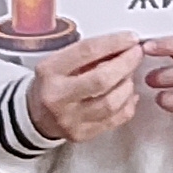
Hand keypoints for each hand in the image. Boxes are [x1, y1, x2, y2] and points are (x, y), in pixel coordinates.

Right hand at [23, 32, 142, 142]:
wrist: (35, 116)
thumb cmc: (51, 83)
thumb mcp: (59, 61)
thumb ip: (88, 54)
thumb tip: (122, 45)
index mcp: (50, 71)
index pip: (86, 51)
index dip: (114, 43)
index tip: (130, 38)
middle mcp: (58, 97)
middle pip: (102, 80)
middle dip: (126, 63)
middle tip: (136, 54)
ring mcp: (69, 119)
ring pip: (111, 102)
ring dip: (128, 85)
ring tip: (129, 75)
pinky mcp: (81, 134)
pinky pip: (115, 119)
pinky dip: (128, 104)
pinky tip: (128, 94)